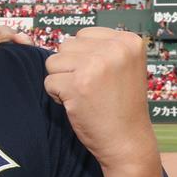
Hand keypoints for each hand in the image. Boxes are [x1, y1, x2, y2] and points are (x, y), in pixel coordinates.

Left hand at [44, 28, 154, 166]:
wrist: (127, 141)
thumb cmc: (120, 105)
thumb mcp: (123, 67)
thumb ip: (101, 49)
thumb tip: (65, 42)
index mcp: (128, 41)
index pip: (82, 35)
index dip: (82, 58)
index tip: (100, 77)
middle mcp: (114, 49)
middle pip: (65, 46)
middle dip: (70, 68)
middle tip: (90, 88)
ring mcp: (96, 66)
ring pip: (53, 62)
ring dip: (61, 80)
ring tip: (83, 95)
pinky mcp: (77, 84)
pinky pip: (49, 82)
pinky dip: (57, 96)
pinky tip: (77, 105)